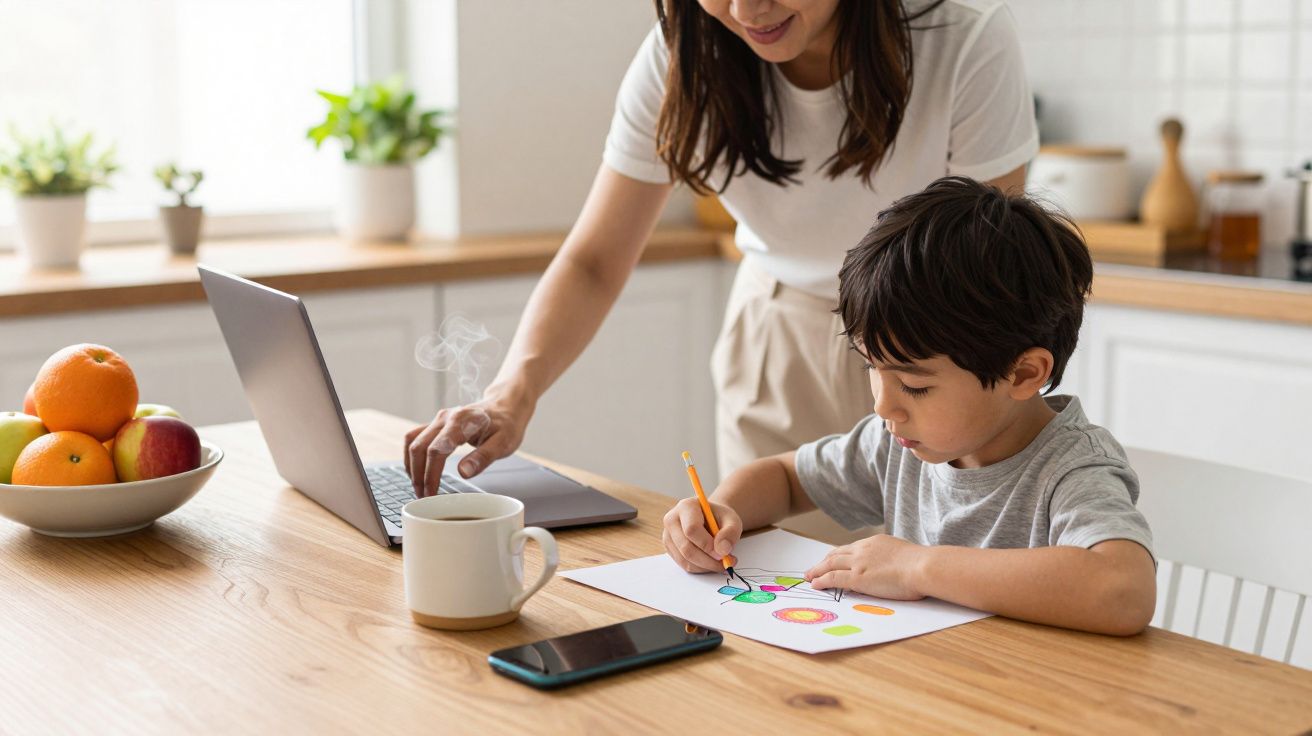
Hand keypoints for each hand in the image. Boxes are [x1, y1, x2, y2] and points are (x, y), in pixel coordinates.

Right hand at [404, 391, 533, 496]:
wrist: (506, 407)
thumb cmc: (506, 425)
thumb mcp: (503, 443)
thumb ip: (483, 457)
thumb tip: (463, 472)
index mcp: (461, 422)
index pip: (436, 451)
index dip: (430, 475)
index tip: (431, 495)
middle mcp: (445, 418)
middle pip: (419, 447)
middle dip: (418, 475)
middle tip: (423, 497)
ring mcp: (439, 419)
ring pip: (412, 442)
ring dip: (411, 466)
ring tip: (419, 488)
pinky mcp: (436, 424)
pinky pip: (415, 438)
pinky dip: (412, 456)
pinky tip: (417, 471)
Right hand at [661, 497, 742, 572]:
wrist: (711, 520)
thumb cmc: (720, 518)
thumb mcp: (732, 520)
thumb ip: (730, 533)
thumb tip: (722, 550)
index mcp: (686, 507)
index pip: (691, 529)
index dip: (707, 545)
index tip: (723, 553)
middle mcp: (672, 520)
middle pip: (685, 547)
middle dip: (708, 560)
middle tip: (726, 563)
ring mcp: (668, 535)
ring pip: (684, 559)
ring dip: (705, 567)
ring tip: (722, 563)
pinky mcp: (669, 548)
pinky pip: (684, 565)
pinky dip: (700, 568)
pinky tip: (711, 562)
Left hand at [805, 534, 927, 599]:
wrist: (923, 566)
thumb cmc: (922, 565)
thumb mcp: (904, 555)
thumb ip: (892, 559)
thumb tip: (892, 568)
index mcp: (876, 542)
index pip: (851, 548)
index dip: (839, 555)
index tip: (832, 560)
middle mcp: (863, 549)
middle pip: (836, 554)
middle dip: (823, 562)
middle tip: (814, 568)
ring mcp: (859, 563)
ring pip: (830, 564)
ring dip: (816, 571)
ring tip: (808, 576)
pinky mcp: (857, 578)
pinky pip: (833, 578)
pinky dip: (821, 581)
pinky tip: (815, 584)